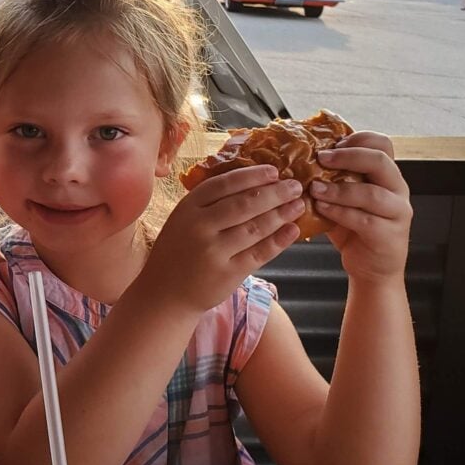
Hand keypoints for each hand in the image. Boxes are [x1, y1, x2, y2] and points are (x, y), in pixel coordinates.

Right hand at [145, 165, 303, 313]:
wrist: (166, 293)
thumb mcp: (183, 220)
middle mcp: (200, 228)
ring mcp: (214, 252)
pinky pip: (259, 253)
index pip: (225, 184)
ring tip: (298, 205)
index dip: (253, 176)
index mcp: (188, 208)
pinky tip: (292, 230)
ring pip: (255, 227)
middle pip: (244, 204)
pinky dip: (279, 241)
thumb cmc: (179, 251)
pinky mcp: (227, 274)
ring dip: (281, 214)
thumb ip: (209, 204)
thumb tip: (254, 183)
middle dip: (275, 193)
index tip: (275, 171)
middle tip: (296, 186)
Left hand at [312, 131, 411, 284]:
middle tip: (321, 158)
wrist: (372, 268)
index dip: (358, 139)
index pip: (382, 144)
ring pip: (372, 193)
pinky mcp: (388, 234)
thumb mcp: (342, 200)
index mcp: (387, 176)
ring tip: (315, 188)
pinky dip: (340, 212)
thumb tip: (299, 164)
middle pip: (380, 161)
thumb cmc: (354, 231)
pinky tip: (322, 209)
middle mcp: (397, 189)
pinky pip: (365, 219)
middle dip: (348, 156)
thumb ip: (331, 182)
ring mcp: (396, 212)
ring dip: (339, 189)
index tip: (332, 143)